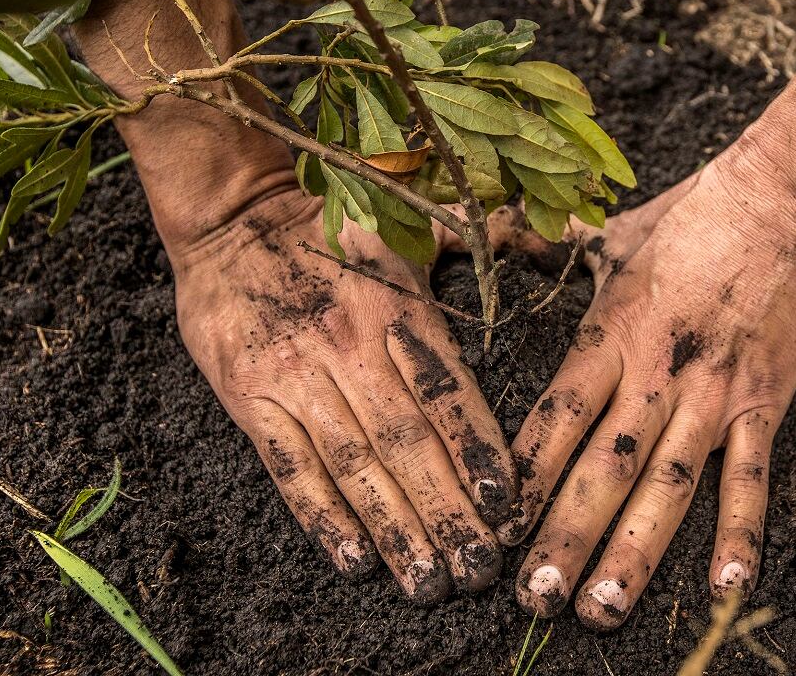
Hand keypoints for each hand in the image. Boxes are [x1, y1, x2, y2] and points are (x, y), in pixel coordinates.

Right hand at [168, 187, 516, 601]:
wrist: (235, 212)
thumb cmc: (337, 228)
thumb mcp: (416, 229)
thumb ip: (487, 242)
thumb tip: (560, 243)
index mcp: (400, 310)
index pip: (449, 394)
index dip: (479, 454)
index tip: (508, 508)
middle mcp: (352, 347)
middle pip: (408, 444)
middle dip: (447, 512)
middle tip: (477, 570)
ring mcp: (298, 374)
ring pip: (355, 465)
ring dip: (395, 528)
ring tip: (427, 582)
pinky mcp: (249, 396)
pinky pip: (290, 466)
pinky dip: (322, 516)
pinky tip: (355, 557)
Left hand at [494, 127, 795, 627]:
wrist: (789, 194)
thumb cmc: (698, 208)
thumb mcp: (617, 233)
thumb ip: (561, 253)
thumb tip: (510, 238)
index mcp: (612, 331)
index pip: (555, 417)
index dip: (522, 477)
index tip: (493, 528)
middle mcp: (655, 372)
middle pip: (601, 467)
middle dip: (564, 536)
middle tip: (533, 599)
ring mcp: (712, 392)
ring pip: (666, 486)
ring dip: (633, 553)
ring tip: (601, 609)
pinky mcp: (764, 401)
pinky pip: (752, 476)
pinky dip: (740, 532)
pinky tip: (725, 587)